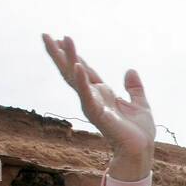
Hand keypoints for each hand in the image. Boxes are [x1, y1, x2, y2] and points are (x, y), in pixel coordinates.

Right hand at [43, 35, 154, 180]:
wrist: (141, 150)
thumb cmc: (139, 132)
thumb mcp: (140, 104)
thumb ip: (134, 88)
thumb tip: (130, 70)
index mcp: (103, 94)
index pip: (85, 70)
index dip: (74, 55)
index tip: (62, 38)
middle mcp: (94, 97)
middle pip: (72, 70)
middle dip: (59, 53)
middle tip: (45, 34)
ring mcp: (93, 104)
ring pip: (75, 78)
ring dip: (66, 59)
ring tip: (56, 40)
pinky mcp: (97, 113)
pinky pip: (86, 95)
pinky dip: (81, 80)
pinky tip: (76, 65)